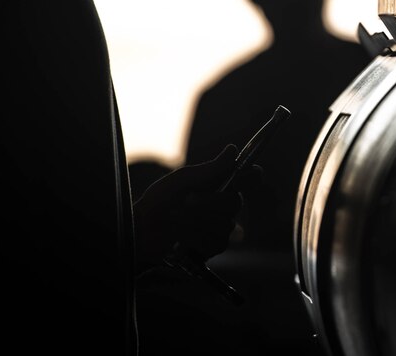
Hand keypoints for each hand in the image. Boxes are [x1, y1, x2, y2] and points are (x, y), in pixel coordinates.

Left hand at [132, 145, 248, 272]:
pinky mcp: (213, 246)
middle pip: (235, 202)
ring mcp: (219, 226)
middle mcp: (220, 204)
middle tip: (188, 202)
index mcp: (214, 184)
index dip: (252, 175)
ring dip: (199, 224)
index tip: (253, 173)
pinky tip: (185, 239)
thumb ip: (208, 170)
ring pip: (226, 224)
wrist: (142, 236)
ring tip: (178, 223)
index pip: (244, 176)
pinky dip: (199, 240)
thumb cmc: (157, 204)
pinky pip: (218, 242)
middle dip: (210, 204)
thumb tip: (233, 150)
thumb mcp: (181, 182)